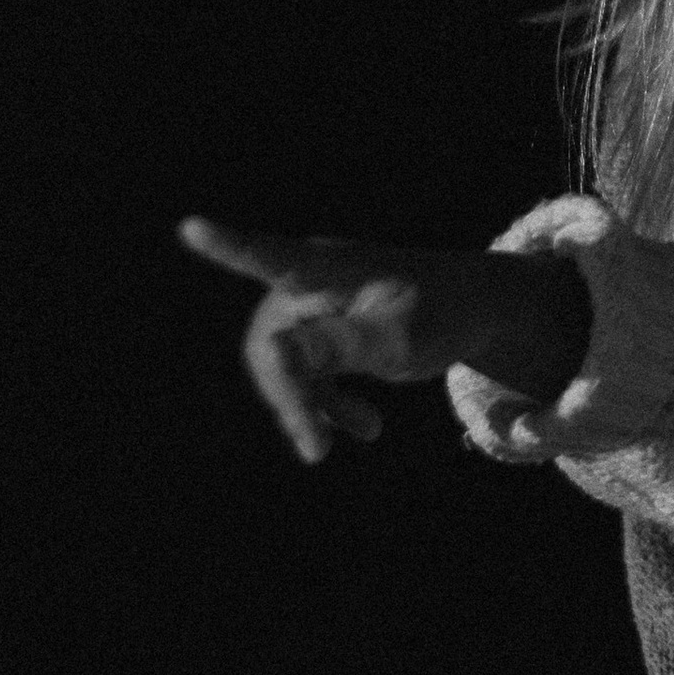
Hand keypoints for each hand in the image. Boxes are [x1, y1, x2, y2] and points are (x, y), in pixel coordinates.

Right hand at [179, 217, 590, 463]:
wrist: (481, 310)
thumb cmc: (445, 312)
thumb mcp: (401, 336)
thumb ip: (337, 344)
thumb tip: (269, 353)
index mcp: (331, 268)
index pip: (272, 256)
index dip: (229, 247)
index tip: (192, 227)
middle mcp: (312, 281)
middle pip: (270, 343)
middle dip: (290, 397)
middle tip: (318, 447)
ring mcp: (315, 305)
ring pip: (283, 365)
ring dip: (310, 405)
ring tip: (364, 433)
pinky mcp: (324, 329)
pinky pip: (305, 371)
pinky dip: (327, 403)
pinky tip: (367, 430)